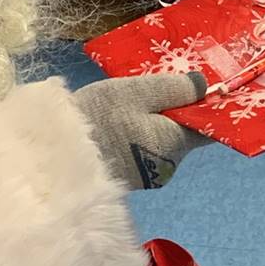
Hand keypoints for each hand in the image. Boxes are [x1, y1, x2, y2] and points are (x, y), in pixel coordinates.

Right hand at [73, 73, 209, 191]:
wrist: (56, 155)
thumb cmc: (101, 117)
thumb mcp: (138, 92)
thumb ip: (174, 88)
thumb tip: (204, 86)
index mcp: (176, 143)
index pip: (208, 128)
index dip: (207, 109)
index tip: (201, 91)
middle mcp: (168, 165)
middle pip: (180, 134)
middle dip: (171, 114)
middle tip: (152, 89)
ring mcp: (147, 176)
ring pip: (159, 144)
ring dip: (151, 126)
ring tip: (128, 105)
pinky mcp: (127, 179)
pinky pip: (141, 153)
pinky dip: (136, 138)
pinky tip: (116, 124)